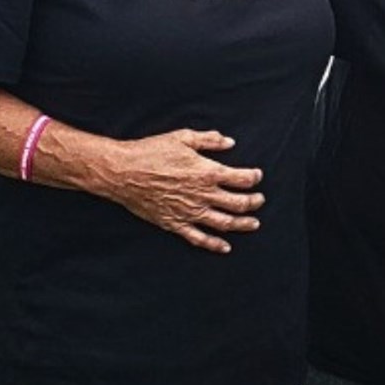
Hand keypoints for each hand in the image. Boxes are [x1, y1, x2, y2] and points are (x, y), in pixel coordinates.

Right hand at [102, 129, 265, 253]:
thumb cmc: (152, 152)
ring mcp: (190, 212)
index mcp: (207, 172)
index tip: (257, 176)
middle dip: (253, 202)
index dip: (254, 178)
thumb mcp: (183, 138)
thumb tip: (229, 142)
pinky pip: (199, 238)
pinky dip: (214, 245)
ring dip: (242, 224)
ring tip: (254, 223)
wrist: (124, 172)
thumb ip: (209, 140)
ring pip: (224, 223)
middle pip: (238, 203)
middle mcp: (203, 195)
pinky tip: (225, 247)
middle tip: (260, 200)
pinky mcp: (175, 224)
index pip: (242, 179)